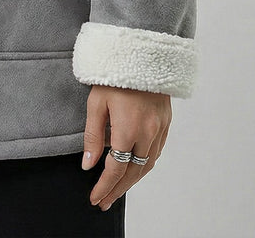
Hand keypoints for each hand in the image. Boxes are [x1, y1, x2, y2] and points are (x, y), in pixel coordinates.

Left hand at [81, 85, 170, 209]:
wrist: (143, 52)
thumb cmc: (115, 73)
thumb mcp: (96, 102)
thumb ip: (93, 136)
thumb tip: (88, 165)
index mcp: (128, 128)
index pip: (116, 169)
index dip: (104, 186)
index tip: (95, 198)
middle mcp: (148, 132)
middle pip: (133, 172)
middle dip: (118, 190)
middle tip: (104, 202)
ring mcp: (160, 128)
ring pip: (148, 165)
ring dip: (132, 180)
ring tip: (117, 190)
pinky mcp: (166, 122)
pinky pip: (156, 152)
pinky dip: (145, 165)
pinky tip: (135, 168)